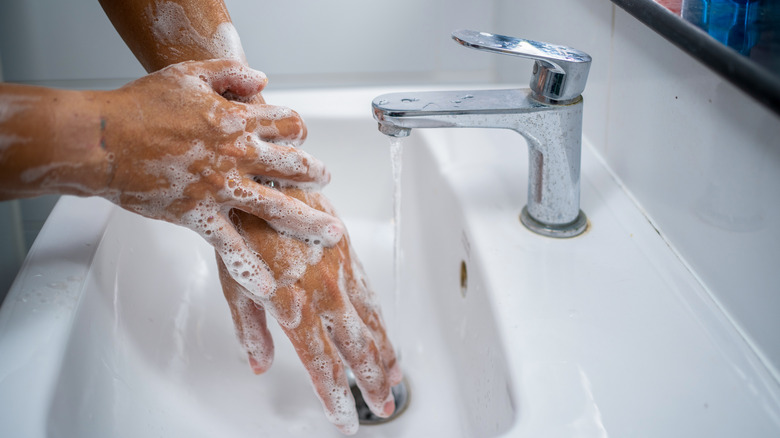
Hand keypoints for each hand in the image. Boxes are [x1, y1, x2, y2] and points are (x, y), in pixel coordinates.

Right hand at [98, 59, 343, 296]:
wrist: (103, 141)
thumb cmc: (141, 105)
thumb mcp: (190, 74)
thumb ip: (230, 73)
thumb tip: (262, 79)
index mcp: (237, 120)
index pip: (287, 124)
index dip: (299, 130)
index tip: (301, 136)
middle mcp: (237, 155)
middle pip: (293, 165)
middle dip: (315, 174)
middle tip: (326, 180)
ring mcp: (221, 188)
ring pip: (278, 207)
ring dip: (308, 221)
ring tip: (331, 233)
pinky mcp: (198, 215)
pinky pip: (230, 247)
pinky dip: (249, 269)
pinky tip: (268, 289)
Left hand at [217, 190, 401, 434]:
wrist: (265, 178)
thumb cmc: (242, 226)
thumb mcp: (235, 282)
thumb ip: (251, 327)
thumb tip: (258, 363)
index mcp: (294, 305)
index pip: (322, 364)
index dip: (336, 396)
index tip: (345, 419)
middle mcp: (324, 292)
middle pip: (357, 348)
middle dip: (372, 381)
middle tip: (383, 405)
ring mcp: (340, 272)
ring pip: (370, 322)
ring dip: (384, 352)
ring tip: (394, 377)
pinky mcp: (347, 252)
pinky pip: (369, 293)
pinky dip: (380, 318)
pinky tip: (385, 331)